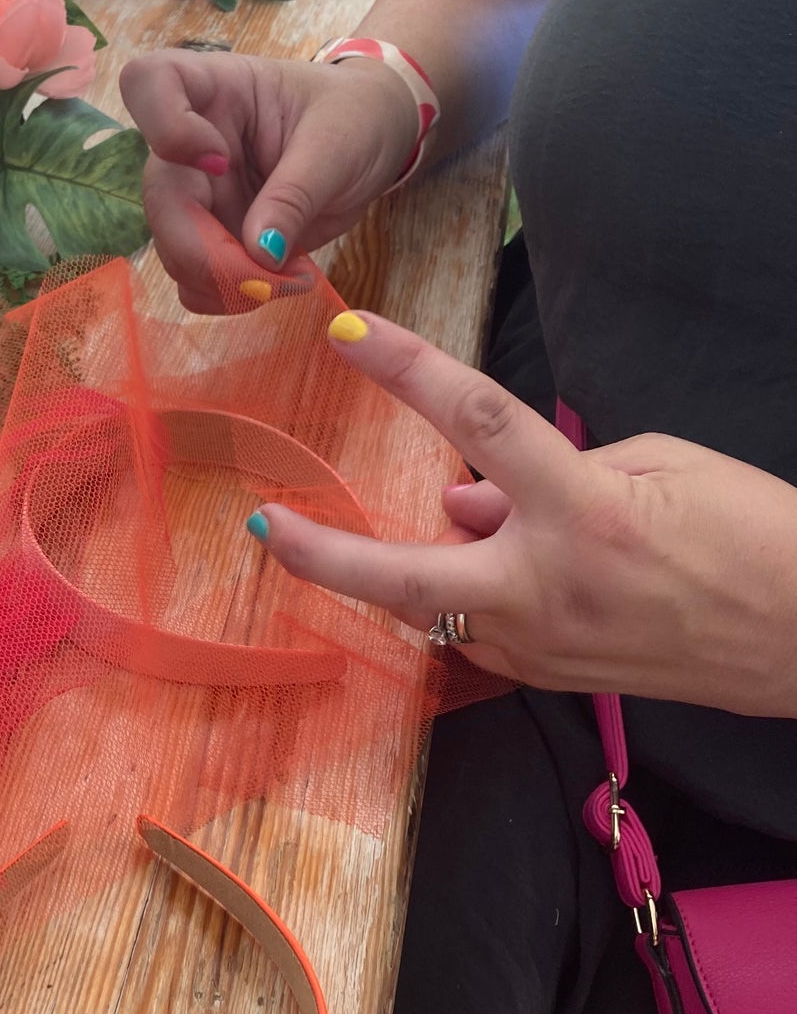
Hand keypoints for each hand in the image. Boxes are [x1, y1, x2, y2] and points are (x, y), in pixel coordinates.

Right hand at [119, 50, 419, 311]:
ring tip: (290, 280)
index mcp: (217, 90)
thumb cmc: (354, 118)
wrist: (374, 139)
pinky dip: (229, 296)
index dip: (166, 127)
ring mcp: (199, 194)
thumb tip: (257, 253)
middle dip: (205, 250)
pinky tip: (276, 285)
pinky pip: (195, 280)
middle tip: (268, 276)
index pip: (148, 82)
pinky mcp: (213, 238)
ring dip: (224, 282)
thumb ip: (295, 194)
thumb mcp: (337, 144)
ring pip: (173, 249)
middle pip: (160, 196)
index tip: (219, 160)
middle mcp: (192, 143)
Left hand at [250, 312, 796, 717]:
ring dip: (413, 570)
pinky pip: (478, 635)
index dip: (406, 371)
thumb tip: (464, 497)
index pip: (475, 422)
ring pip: (434, 608)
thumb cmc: (755, 533)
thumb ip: (541, 473)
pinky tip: (492, 572)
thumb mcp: (657, 465)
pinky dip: (467, 598)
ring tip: (423, 532)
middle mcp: (547, 586)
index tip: (349, 334)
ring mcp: (544, 647)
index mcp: (581, 510)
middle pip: (400, 574)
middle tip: (266, 525)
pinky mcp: (552, 680)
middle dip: (320, 554)